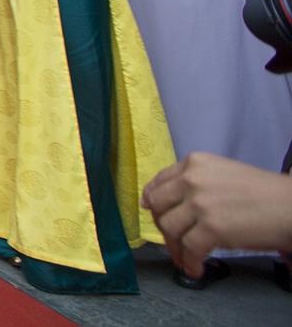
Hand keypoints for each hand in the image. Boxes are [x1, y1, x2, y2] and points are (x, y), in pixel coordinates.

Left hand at [143, 151, 291, 276]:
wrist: (291, 205)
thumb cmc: (263, 192)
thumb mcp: (223, 174)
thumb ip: (196, 182)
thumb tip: (170, 204)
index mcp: (194, 162)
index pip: (160, 182)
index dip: (154, 202)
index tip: (154, 214)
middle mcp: (192, 179)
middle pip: (159, 206)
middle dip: (162, 227)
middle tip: (173, 242)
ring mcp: (200, 203)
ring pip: (170, 229)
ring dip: (174, 249)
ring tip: (184, 259)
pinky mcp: (212, 227)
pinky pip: (189, 249)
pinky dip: (189, 262)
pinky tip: (196, 269)